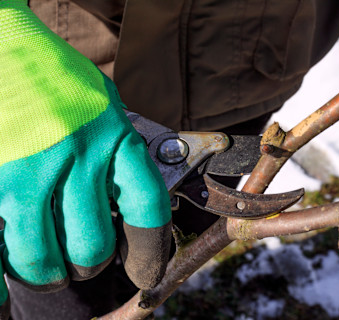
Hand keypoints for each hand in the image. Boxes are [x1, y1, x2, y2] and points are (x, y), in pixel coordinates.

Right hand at [0, 1, 170, 316]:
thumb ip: (123, 153)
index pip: (146, 209)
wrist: (5, 45)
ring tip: (49, 268)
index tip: (146, 271)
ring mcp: (26, 170)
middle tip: (84, 262)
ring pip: (41, 255)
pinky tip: (1, 293)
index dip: (151, 250)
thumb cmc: (60, 78)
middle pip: (92, 245)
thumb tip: (139, 204)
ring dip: (48, 272)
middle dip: (90, 264)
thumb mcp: (108, 106)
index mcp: (114, 138)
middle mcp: (75, 157)